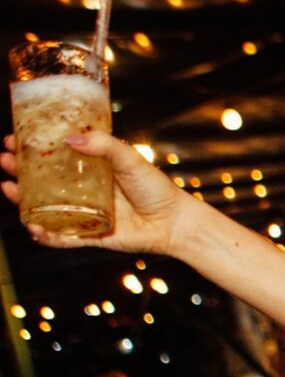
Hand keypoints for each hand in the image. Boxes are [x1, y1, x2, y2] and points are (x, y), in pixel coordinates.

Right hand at [2, 131, 203, 256]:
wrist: (175, 222)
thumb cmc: (156, 189)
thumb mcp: (130, 160)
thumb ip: (104, 146)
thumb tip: (71, 138)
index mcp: (91, 169)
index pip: (54, 156)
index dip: (32, 148)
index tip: (12, 139)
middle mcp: (84, 190)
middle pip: (43, 180)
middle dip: (20, 170)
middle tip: (5, 160)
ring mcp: (85, 213)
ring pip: (46, 207)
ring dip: (24, 199)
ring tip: (8, 187)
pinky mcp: (91, 235)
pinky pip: (63, 237)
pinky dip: (47, 235)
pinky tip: (33, 226)